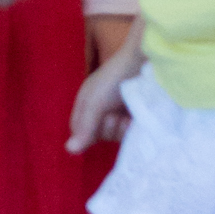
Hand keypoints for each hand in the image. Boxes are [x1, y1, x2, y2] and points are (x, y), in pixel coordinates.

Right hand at [68, 19, 142, 151]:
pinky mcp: (137, 118)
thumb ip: (85, 126)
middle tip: (115, 112)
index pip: (80, 133)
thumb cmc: (114, 77)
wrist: (145, 63)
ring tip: (130, 113)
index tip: (97, 120)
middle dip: (109, 127)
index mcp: (86, 105)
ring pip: (118, 136)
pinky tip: (139, 118)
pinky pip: (132, 133)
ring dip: (124, 128)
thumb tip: (69, 150)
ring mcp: (121, 115)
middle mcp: (102, 112)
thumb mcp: (95, 101)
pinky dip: (135, 128)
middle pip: (101, 136)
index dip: (88, 133)